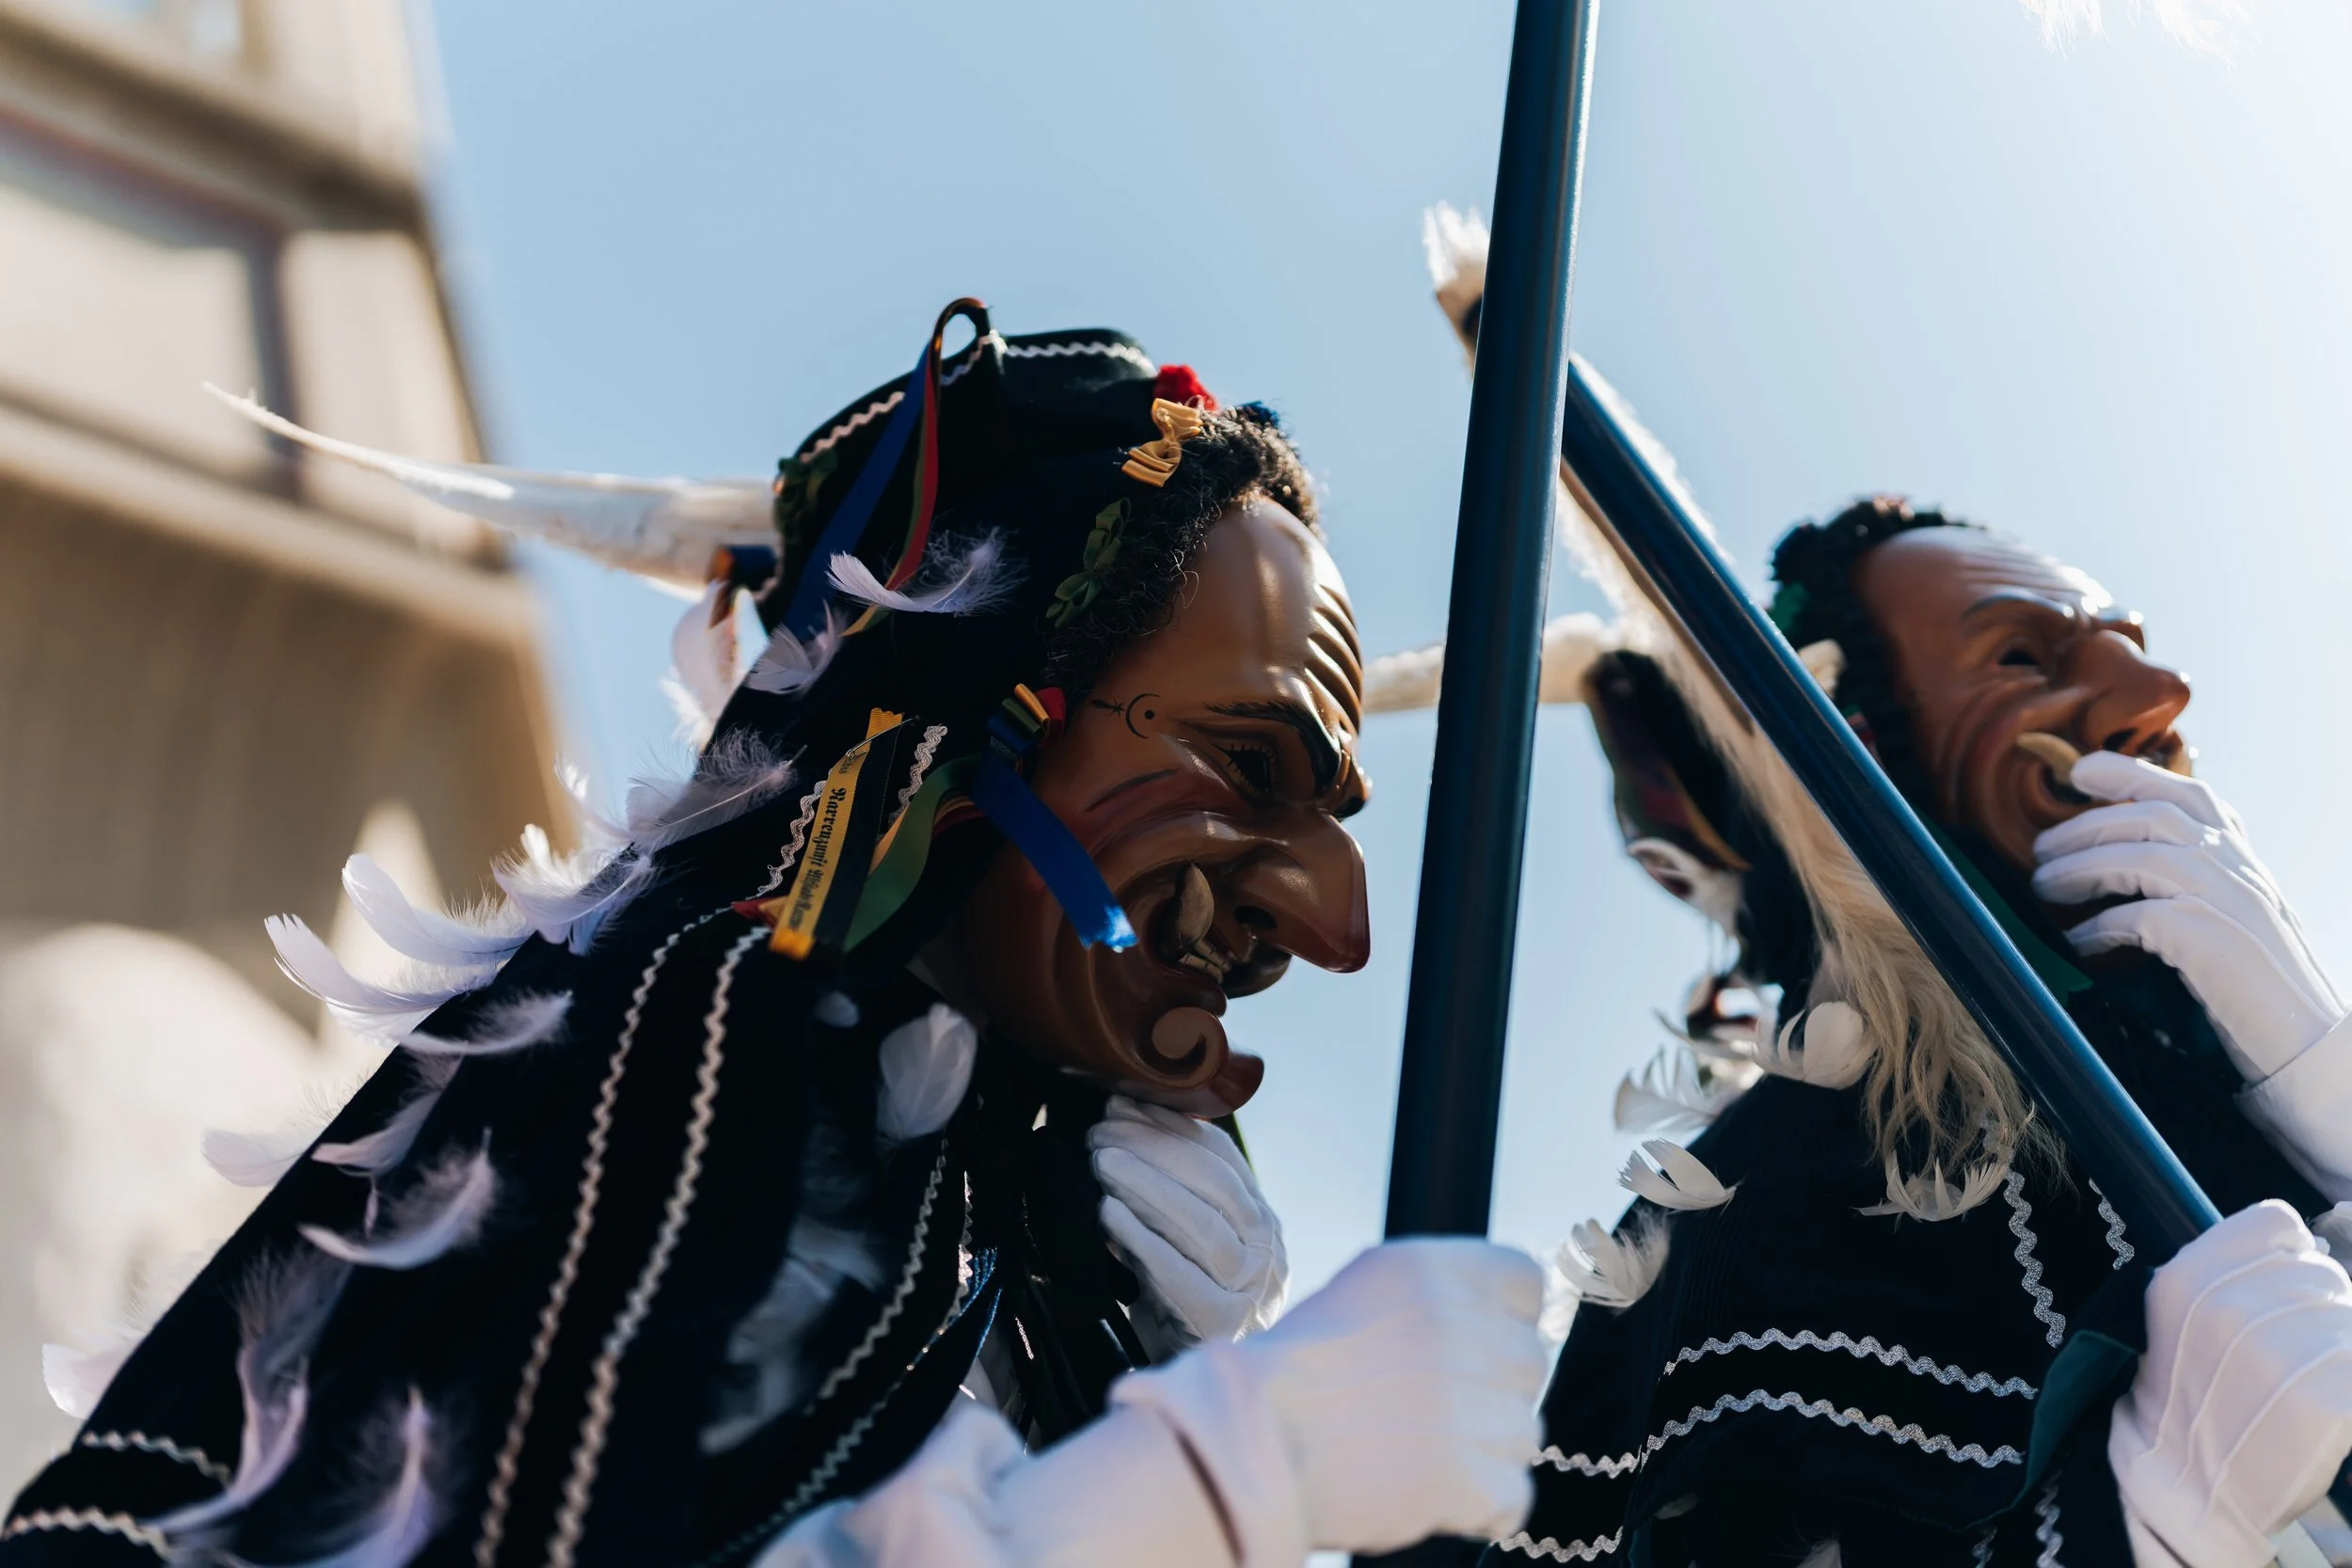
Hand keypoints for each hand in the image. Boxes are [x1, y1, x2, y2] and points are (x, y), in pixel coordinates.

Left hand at [1090, 1096, 1286, 1351]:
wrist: (1195, 1380)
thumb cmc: (1182, 1299)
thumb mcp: (1186, 1239)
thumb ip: (1173, 1191)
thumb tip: (1123, 1121)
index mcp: (1261, 1219)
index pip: (1221, 1158)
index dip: (1172, 1126)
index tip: (1122, 1104)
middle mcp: (1266, 1249)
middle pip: (1213, 1184)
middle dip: (1154, 1148)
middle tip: (1102, 1131)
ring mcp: (1249, 1288)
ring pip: (1201, 1224)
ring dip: (1147, 1185)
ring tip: (1101, 1160)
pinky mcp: (1221, 1323)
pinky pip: (1179, 1273)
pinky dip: (1141, 1239)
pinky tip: (1107, 1213)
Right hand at [1112, 1237, 1548, 1558]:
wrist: (1248, 1444)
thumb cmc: (1295, 1374)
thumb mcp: (1362, 1294)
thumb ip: (1435, 1296)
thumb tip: (1501, 1316)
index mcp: (1430, 1269)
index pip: (1526, 1280)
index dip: (1506, 1319)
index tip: (1478, 1346)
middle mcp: (1458, 1326)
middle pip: (1529, 1363)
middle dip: (1494, 1393)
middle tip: (1432, 1412)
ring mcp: (1469, 1403)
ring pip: (1525, 1433)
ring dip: (1485, 1451)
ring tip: (1419, 1453)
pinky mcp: (1470, 1475)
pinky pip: (1515, 1496)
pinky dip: (1484, 1505)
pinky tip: (1436, 1493)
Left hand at [2031, 751, 2343, 1081]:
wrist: (2311, 1048)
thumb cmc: (2260, 991)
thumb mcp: (2234, 922)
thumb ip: (2195, 888)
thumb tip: (2119, 869)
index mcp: (2245, 863)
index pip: (2193, 796)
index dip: (2134, 774)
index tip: (2083, 770)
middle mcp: (2241, 872)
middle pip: (2153, 817)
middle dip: (2085, 826)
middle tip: (2038, 849)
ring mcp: (2229, 902)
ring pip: (2140, 857)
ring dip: (2080, 868)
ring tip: (2043, 887)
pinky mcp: (2213, 942)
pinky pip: (2138, 918)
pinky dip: (2098, 928)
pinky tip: (2078, 943)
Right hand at [2111, 1201, 2351, 1567]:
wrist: (2183, 1492)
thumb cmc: (2190, 1399)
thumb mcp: (2179, 1316)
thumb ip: (2230, 1275)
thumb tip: (2310, 1248)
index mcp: (2187, 1277)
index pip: (2278, 1224)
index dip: (2287, 1259)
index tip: (2277, 1297)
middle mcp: (2230, 1307)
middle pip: (2325, 1276)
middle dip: (2319, 1312)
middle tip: (2288, 1360)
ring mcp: (2280, 1355)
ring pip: (2350, 1325)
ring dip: (2339, 1354)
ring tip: (2305, 1389)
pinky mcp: (2327, 1403)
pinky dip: (2348, 1394)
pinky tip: (2327, 1414)